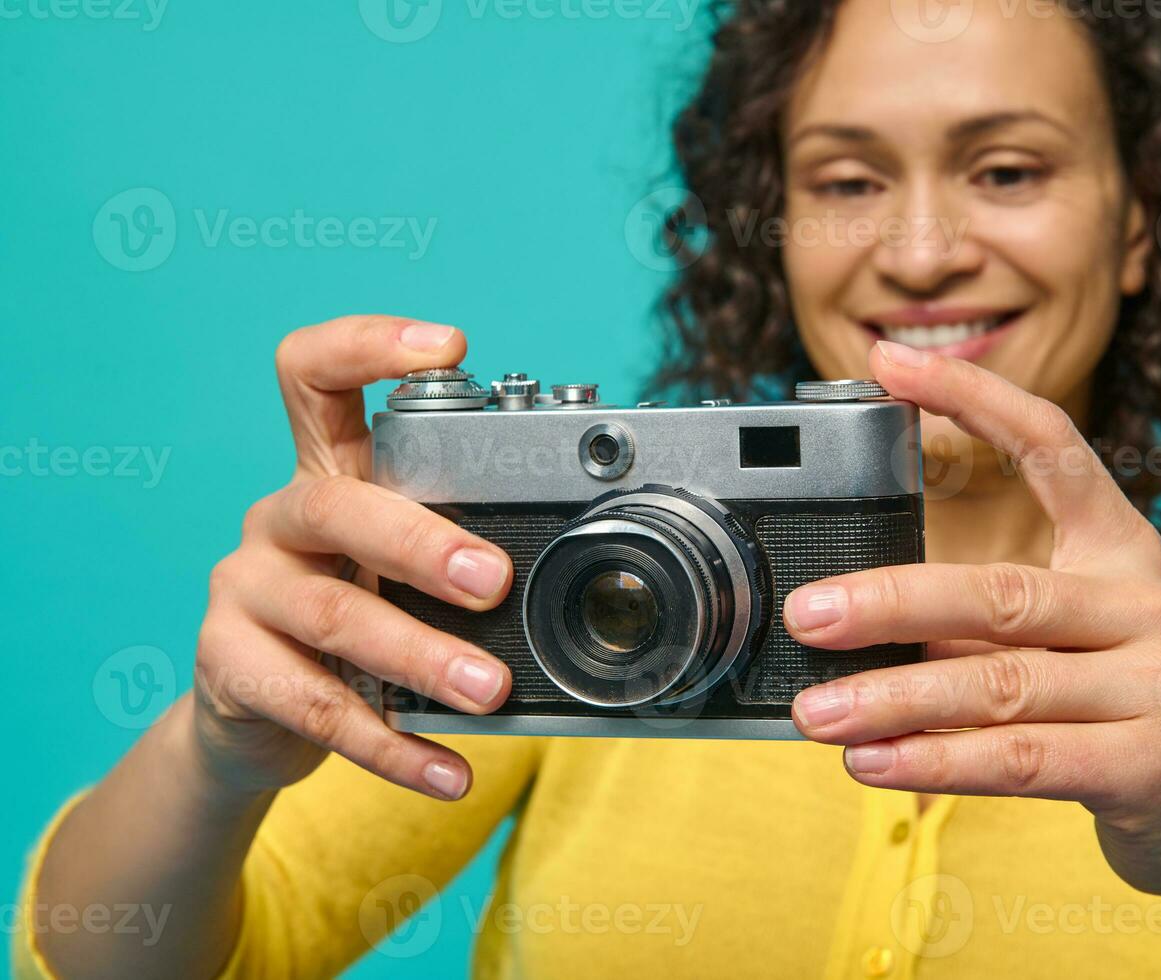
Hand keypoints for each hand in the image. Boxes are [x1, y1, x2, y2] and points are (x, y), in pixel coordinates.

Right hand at [192, 316, 513, 801]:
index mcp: (325, 472)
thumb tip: (583, 551)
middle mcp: (279, 518)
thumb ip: (456, 541)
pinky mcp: (231, 668)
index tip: (450, 345)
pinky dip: (393, 746)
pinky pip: (317, 709)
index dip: (368, 344)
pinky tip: (448, 771)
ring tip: (490, 691)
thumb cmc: (355, 614)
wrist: (258, 715)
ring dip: (419, 656)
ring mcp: (245, 590)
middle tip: (493, 582)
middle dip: (420, 543)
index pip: (313, 375)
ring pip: (331, 616)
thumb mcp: (396, 563)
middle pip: (336, 505)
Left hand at [788, 341, 1160, 903]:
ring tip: (817, 713)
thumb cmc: (1113, 704)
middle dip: (891, 601)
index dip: (974, 397)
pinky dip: (936, 764)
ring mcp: (1158, 683)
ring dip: (895, 700)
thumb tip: (852, 614)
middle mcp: (1147, 603)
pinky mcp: (1148, 762)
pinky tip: (872, 763)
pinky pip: (1020, 760)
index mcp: (1119, 548)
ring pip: (1000, 686)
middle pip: (1001, 592)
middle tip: (808, 613)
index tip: (889, 362)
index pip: (1052, 445)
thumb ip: (974, 618)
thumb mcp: (1057, 637)